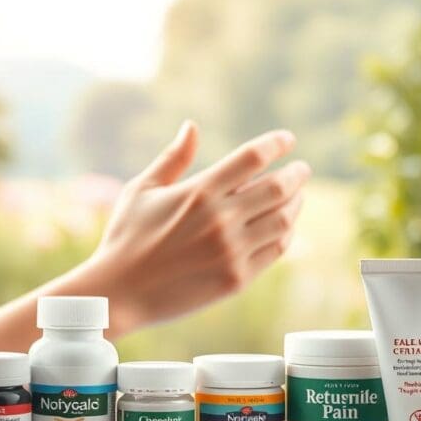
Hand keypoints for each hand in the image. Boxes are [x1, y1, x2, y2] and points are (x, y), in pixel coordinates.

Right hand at [85, 120, 310, 333]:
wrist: (119, 294)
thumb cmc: (126, 238)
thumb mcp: (142, 190)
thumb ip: (172, 158)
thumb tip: (192, 126)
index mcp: (199, 192)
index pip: (252, 157)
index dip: (276, 144)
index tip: (287, 140)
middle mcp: (220, 219)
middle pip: (278, 187)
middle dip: (296, 174)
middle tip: (301, 170)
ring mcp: (231, 251)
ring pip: (284, 220)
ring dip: (296, 204)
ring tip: (296, 197)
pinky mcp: (236, 279)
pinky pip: (276, 250)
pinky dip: (286, 234)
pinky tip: (284, 227)